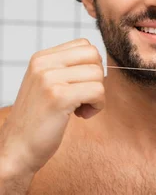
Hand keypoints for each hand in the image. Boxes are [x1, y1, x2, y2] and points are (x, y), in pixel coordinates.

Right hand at [0, 39, 104, 188]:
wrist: (16, 149)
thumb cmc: (39, 119)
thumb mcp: (48, 84)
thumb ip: (67, 67)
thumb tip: (99, 57)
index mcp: (41, 58)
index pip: (85, 45)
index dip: (91, 66)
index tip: (81, 85)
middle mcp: (43, 64)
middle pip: (94, 56)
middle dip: (97, 78)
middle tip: (83, 96)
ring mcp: (49, 80)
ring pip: (98, 74)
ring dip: (97, 95)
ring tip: (80, 108)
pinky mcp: (58, 97)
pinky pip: (97, 91)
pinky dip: (97, 105)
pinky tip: (82, 115)